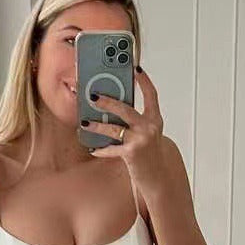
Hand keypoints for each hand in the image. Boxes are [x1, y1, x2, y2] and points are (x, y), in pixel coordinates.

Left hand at [81, 67, 164, 186]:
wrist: (158, 176)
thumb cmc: (149, 152)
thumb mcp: (147, 133)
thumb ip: (135, 120)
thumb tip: (112, 107)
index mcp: (154, 119)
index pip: (151, 94)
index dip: (144, 81)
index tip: (135, 68)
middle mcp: (149, 127)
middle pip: (125, 109)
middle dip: (107, 102)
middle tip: (93, 96)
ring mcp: (141, 140)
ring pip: (114, 129)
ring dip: (97, 126)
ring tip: (85, 123)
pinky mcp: (132, 153)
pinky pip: (112, 149)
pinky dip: (102, 150)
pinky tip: (93, 149)